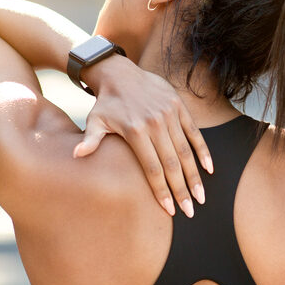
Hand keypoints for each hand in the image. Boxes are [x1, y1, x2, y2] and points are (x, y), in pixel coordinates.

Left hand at [74, 54, 212, 217]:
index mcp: (135, 131)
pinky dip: (202, 151)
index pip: (152, 168)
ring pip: (185, 151)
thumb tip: (76, 155)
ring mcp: (169, 114)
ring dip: (194, 175)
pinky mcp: (179, 107)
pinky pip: (194, 132)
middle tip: (191, 211)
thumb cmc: (105, 104)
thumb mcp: (94, 121)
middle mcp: (155, 123)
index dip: (162, 190)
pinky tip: (208, 169)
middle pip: (172, 164)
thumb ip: (90, 140)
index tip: (170, 210)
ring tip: (201, 197)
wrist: (119, 72)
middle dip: (182, 190)